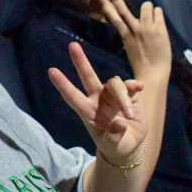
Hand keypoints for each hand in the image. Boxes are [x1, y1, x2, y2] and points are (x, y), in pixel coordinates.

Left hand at [48, 41, 146, 163]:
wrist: (129, 145)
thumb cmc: (115, 145)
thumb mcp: (113, 145)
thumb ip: (113, 137)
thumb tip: (118, 124)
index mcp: (88, 112)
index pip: (72, 96)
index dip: (62, 84)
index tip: (51, 71)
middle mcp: (98, 100)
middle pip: (87, 77)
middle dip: (80, 61)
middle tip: (72, 46)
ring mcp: (113, 96)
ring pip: (114, 83)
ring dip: (123, 97)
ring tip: (129, 115)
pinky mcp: (129, 95)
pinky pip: (130, 85)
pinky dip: (134, 86)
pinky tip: (140, 88)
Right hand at [95, 0, 170, 81]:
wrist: (154, 72)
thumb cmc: (142, 62)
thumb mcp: (130, 46)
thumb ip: (130, 31)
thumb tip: (132, 19)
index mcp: (124, 34)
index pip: (112, 16)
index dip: (105, 4)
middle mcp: (133, 29)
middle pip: (122, 9)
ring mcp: (146, 28)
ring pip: (146, 6)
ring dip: (148, 10)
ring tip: (151, 20)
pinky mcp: (158, 28)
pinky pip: (158, 11)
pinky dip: (158, 15)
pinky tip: (158, 25)